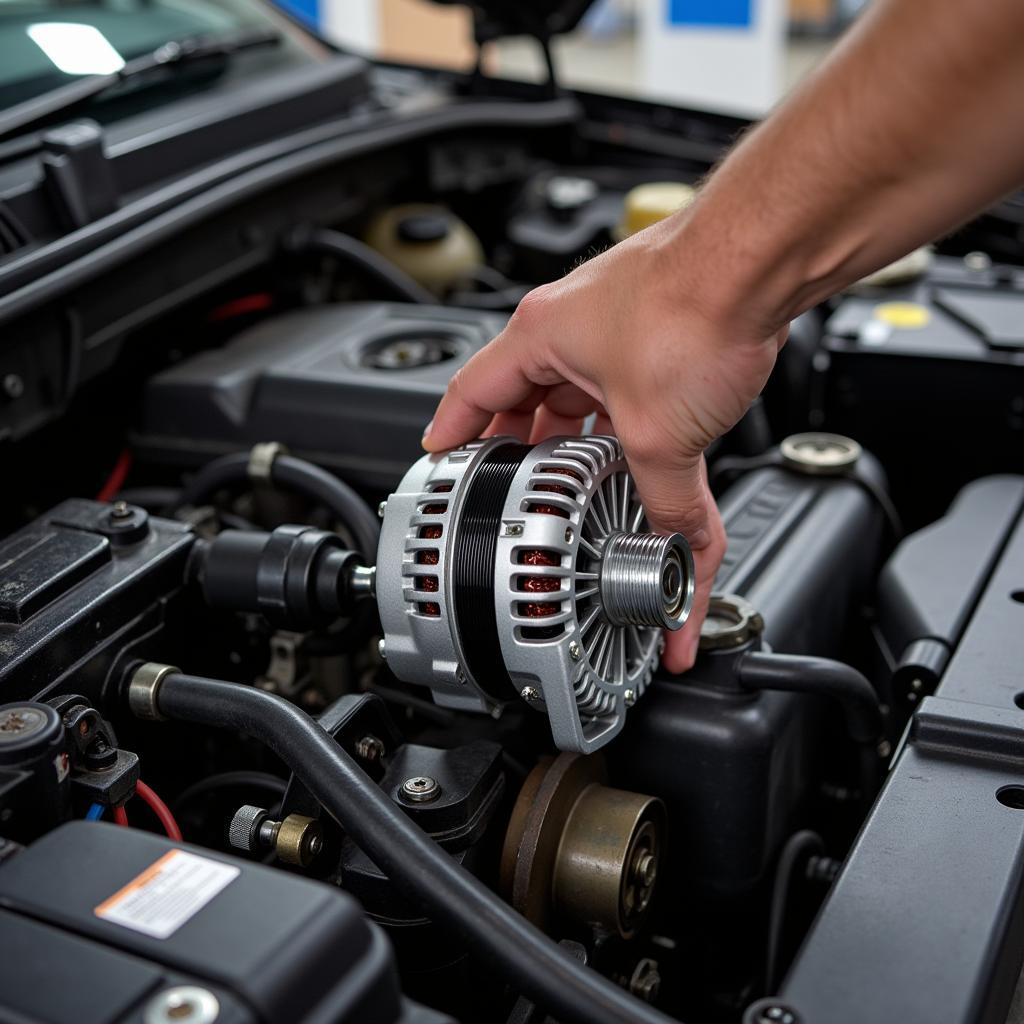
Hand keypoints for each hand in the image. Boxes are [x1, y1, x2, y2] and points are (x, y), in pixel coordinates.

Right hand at [423, 216, 784, 670]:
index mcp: (542, 335)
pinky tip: (660, 454)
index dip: (453, 433)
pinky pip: (638, 390)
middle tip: (523, 485)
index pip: (472, 390)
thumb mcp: (661, 431)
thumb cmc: (697, 302)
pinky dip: (642, 427)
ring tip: (593, 477)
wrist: (766, 255)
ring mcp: (623, 321)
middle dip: (531, 448)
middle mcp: (577, 323)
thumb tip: (677, 540)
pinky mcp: (668, 326)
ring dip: (591, 438)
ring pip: (590, 396)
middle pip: (533, 398)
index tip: (443, 459)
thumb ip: (666, 500)